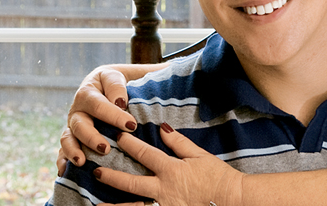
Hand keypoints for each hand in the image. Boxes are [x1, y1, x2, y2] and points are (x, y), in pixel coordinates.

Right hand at [59, 64, 140, 170]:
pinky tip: (64, 172)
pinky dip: (62, 161)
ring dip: (73, 151)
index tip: (131, 126)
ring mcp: (72, 126)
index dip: (114, 116)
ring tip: (82, 162)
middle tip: (106, 149)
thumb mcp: (115, 77)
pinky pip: (62, 151)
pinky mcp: (72, 138)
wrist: (104, 86)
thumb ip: (116, 86)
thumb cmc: (113, 83)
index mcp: (87, 93)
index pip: (99, 105)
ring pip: (67, 139)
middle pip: (80, 125)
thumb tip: (119, 103)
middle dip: (91, 138)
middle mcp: (77, 111)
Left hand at [95, 123, 243, 205]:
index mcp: (171, 170)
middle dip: (112, 177)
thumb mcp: (199, 155)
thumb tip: (162, 128)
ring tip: (96, 205)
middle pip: (132, 183)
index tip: (118, 137)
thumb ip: (179, 142)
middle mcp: (164, 189)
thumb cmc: (216, 175)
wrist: (230, 199)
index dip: (130, 145)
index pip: (145, 154)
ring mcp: (164, 205)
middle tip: (95, 172)